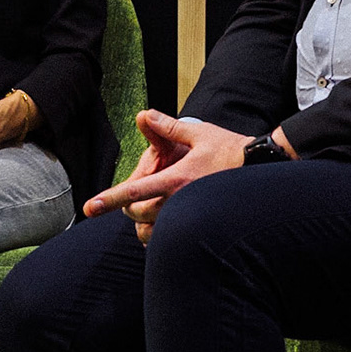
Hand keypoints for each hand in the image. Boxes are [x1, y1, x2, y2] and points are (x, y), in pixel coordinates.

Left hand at [84, 110, 255, 239]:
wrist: (261, 168)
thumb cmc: (230, 150)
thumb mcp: (198, 133)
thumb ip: (167, 127)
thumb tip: (143, 114)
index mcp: (175, 178)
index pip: (133, 191)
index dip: (109, 199)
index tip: (90, 207)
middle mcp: (179, 201)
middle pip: (137, 213)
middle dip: (127, 207)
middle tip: (129, 197)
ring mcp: (189, 215)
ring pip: (151, 230)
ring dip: (142, 222)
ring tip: (145, 209)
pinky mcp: (199, 223)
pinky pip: (169, 237)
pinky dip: (159, 232)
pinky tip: (163, 220)